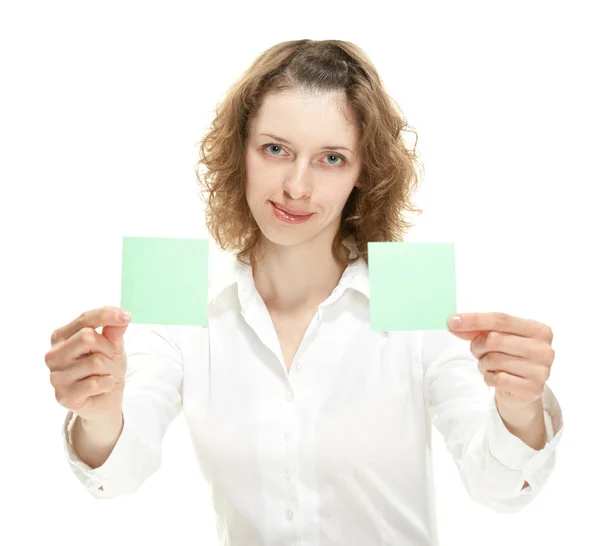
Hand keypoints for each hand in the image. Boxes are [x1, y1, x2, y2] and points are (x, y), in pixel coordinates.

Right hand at [45, 306, 131, 422]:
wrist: (106, 398)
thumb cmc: (106, 367)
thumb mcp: (113, 345)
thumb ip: (114, 330)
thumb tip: (121, 315)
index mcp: (60, 337)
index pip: (84, 319)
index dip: (106, 315)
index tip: (126, 316)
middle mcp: (53, 355)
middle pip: (87, 337)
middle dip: (108, 348)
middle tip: (110, 358)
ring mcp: (56, 377)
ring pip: (96, 362)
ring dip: (110, 369)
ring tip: (105, 374)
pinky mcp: (64, 396)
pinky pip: (96, 383)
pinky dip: (108, 383)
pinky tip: (102, 387)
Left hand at [447, 312, 554, 409]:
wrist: (521, 391)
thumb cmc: (508, 358)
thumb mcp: (495, 338)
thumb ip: (476, 329)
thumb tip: (454, 322)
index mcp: (539, 330)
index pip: (501, 319)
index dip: (474, 319)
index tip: (452, 321)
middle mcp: (544, 349)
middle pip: (495, 339)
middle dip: (477, 346)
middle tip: (477, 352)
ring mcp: (541, 370)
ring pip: (494, 360)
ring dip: (483, 364)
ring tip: (491, 367)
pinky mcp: (533, 389)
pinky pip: (497, 378)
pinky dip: (489, 378)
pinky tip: (496, 378)